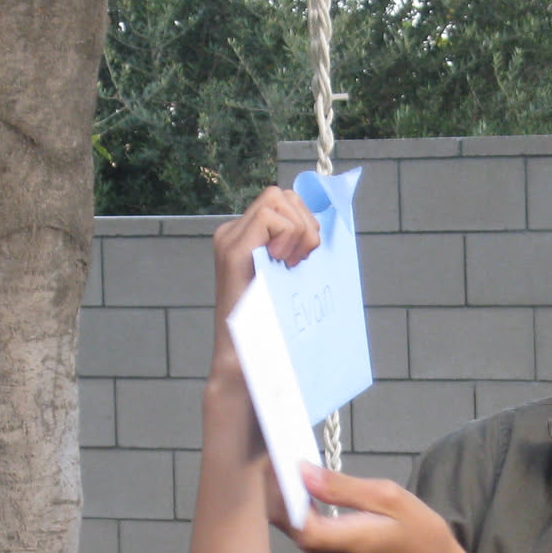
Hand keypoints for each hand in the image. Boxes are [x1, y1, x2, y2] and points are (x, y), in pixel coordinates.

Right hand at [211, 185, 321, 314]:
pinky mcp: (232, 249)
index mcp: (246, 238)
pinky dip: (287, 236)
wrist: (245, 357)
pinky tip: (282, 264)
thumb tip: (321, 228)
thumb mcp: (290, 276)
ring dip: (298, 230)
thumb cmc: (272, 325)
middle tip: (301, 260)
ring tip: (291, 263)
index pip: (283, 203)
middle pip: (282, 195)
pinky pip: (269, 216)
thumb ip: (297, 250)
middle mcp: (234, 233)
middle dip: (305, 222)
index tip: (305, 257)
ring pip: (276, 198)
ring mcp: (230, 239)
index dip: (305, 222)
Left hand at [289, 463, 469, 552]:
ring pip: (289, 523)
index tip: (278, 449)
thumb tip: (303, 471)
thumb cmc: (420, 538)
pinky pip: (303, 529)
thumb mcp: (390, 500)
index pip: (285, 510)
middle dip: (279, 483)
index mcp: (333, 540)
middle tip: (286, 447)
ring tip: (297, 460)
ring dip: (289, 493)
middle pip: (281, 517)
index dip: (276, 480)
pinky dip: (301, 506)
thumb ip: (343, 488)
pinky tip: (310, 485)